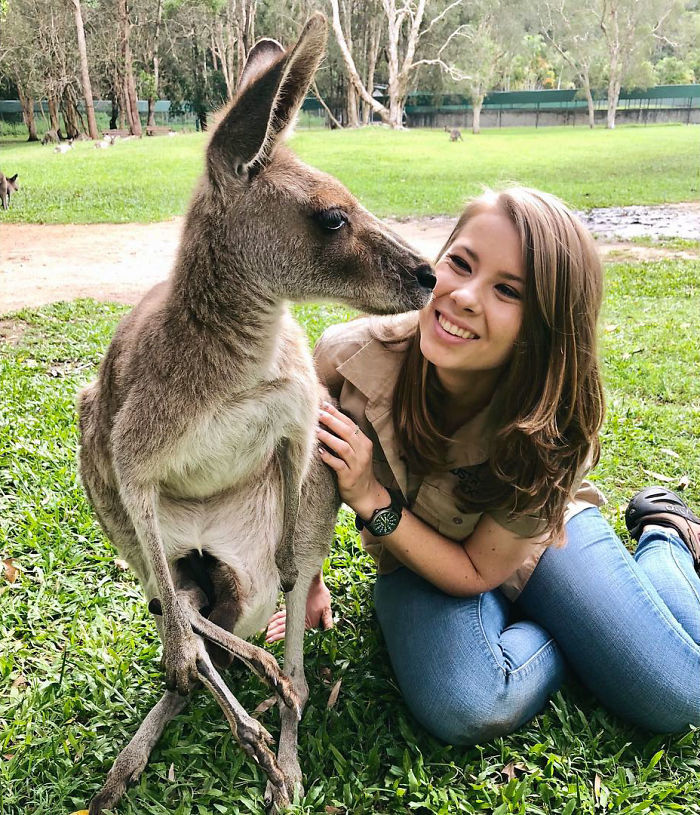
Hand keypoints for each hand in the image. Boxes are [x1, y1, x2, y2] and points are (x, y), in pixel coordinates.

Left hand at [266, 573, 332, 643]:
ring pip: (281, 622)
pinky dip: (275, 618)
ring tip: (266, 632)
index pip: (291, 632)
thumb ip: (327, 621)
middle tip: (266, 638)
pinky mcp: (291, 607)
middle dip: (275, 633)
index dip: (281, 636)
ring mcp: (294, 614)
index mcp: (306, 624)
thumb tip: (330, 630)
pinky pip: (281, 614)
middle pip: (284, 628)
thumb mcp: (327, 609)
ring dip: (274, 627)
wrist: (316, 583)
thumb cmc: (322, 596)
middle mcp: (299, 620)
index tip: (273, 639)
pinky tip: (269, 622)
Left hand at [316, 402, 388, 517]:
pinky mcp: (349, 476)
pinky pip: (338, 465)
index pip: (350, 424)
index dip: (337, 414)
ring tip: (316, 431)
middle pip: (347, 432)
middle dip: (331, 421)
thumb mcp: (356, 452)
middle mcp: (362, 451)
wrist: (366, 494)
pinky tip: (319, 452)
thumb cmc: (357, 470)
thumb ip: (346, 438)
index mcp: (364, 442)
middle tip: (318, 414)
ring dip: (328, 438)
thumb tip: (327, 420)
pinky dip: (328, 457)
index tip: (324, 405)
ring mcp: (357, 464)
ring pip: (343, 447)